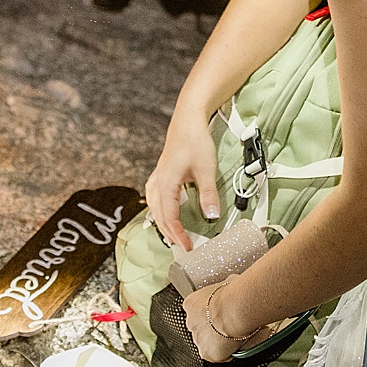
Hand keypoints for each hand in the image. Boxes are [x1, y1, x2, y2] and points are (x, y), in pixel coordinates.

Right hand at [144, 113, 223, 252]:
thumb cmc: (195, 140)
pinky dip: (159, 208)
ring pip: (154, 206)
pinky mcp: (162, 171)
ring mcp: (158, 176)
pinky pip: (155, 196)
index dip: (178, 234)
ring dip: (162, 222)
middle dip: (169, 233)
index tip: (188, 247)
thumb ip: (208, 194)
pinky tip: (164, 209)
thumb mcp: (206, 168)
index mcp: (166, 184)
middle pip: (159, 215)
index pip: (169, 217)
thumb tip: (212, 217)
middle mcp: (158, 182)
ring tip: (172, 234)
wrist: (188, 118)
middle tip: (181, 247)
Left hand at [183, 280, 264, 363]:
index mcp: (191, 304)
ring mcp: (197, 339)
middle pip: (201, 329)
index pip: (198, 312)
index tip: (223, 314)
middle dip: (214, 329)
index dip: (212, 314)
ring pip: (208, 343)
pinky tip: (236, 348)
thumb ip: (225, 290)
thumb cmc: (233, 294)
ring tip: (236, 338)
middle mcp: (190, 322)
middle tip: (230, 327)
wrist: (235, 308)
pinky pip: (217, 357)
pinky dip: (227, 354)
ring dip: (219, 342)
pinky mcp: (207, 354)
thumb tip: (234, 286)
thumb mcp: (227, 283)